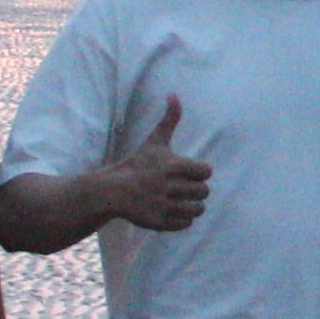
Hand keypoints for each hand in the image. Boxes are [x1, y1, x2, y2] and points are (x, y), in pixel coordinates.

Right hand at [95, 94, 210, 233]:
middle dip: (195, 189)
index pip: (206, 171)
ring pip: (197, 209)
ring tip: (181, 200)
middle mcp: (169, 186)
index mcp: (172, 165)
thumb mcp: (155, 141)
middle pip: (203, 192)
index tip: (186, 172)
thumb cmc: (138, 164)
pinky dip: (182, 219)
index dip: (197, 172)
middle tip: (182, 187)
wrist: (113, 191)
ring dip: (192, 206)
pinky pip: (185, 224)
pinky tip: (172, 210)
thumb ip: (169, 119)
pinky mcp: (159, 222)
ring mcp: (164, 206)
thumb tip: (174, 94)